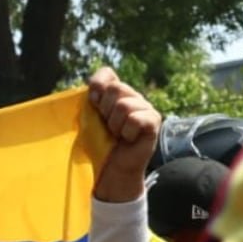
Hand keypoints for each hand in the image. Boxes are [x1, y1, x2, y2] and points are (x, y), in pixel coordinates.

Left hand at [87, 67, 160, 203]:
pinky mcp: (154, 120)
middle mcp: (132, 96)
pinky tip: (129, 139)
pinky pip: (135, 119)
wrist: (112, 168)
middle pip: (115, 88)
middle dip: (105, 111)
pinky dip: (127, 132)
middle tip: (108, 127)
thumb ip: (90, 98)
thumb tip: (93, 87)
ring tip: (118, 135)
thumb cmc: (100, 144)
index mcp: (116, 92)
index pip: (106, 73)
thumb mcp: (89, 118)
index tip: (94, 106)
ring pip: (124, 105)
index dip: (97, 87)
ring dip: (115, 125)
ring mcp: (145, 107)